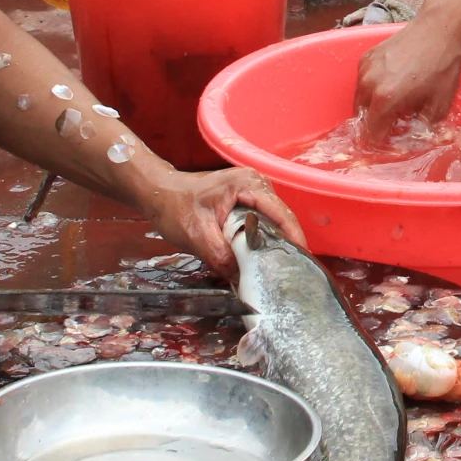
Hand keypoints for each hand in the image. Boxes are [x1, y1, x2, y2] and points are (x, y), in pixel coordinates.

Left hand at [145, 165, 304, 273]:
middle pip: (281, 217)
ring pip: (273, 220)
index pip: (281, 213)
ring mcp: (252, 189)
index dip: (294, 238)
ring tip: (277, 267)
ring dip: (275, 242)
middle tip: (288, 271)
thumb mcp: (196, 235)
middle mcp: (256, 183)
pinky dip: (263, 237)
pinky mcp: (246, 198)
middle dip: (286, 243)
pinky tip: (261, 256)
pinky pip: (262, 220)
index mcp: (247, 185)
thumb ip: (220, 256)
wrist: (158, 194)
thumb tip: (242, 277)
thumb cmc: (174, 208)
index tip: (302, 261)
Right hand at [355, 13, 460, 142]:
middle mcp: (369, 85)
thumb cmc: (442, 67)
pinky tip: (391, 84)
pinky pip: (362, 82)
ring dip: (372, 107)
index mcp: (385, 100)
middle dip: (375, 124)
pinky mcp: (366, 57)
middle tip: (394, 122)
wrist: (439, 30)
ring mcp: (365, 69)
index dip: (381, 141)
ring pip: (360, 100)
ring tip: (393, 103)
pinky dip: (372, 88)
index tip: (391, 139)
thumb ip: (421, 127)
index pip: (370, 134)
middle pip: (361, 118)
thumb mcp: (439, 105)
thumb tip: (411, 136)